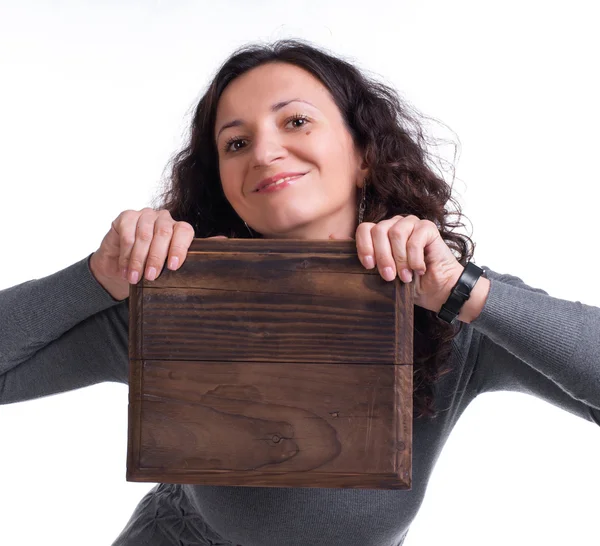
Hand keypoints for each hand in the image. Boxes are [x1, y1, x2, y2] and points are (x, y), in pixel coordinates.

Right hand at [89, 207, 225, 300]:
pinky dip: (125, 253)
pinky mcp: (126, 217)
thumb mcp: (173, 263)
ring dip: (138, 259)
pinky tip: (124, 268)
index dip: (179, 248)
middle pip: (163, 233)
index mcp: (179, 228)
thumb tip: (225, 242)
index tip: (174, 266)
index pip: (184, 231)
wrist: (121, 264)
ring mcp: (145, 215)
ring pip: (144, 235)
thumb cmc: (151, 264)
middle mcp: (163, 218)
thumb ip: (197, 252)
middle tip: (151, 277)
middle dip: (156, 257)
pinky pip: (127, 233)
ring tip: (135, 277)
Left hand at [330, 215, 463, 313]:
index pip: (364, 229)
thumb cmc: (409, 284)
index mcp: (381, 234)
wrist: (437, 290)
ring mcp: (411, 224)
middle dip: (382, 256)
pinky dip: (415, 258)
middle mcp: (394, 225)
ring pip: (395, 233)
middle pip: (378, 230)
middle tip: (388, 276)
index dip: (364, 247)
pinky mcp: (428, 227)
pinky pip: (415, 237)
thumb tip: (332, 236)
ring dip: (399, 258)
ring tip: (405, 276)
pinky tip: (419, 269)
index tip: (368, 266)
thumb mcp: (380, 272)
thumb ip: (362, 254)